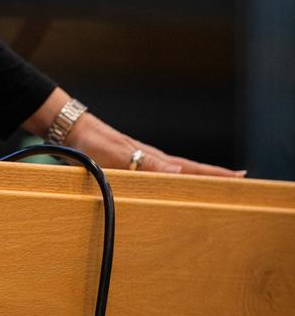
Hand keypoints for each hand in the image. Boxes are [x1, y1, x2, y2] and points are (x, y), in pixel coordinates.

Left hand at [65, 111, 245, 176]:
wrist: (73, 130)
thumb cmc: (93, 143)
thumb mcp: (119, 155)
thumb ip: (147, 164)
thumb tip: (179, 171)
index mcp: (153, 158)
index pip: (191, 168)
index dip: (215, 174)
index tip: (241, 178)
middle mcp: (152, 159)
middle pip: (190, 169)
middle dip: (214, 177)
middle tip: (239, 182)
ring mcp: (144, 161)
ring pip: (177, 172)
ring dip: (197, 179)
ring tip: (216, 186)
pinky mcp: (132, 164)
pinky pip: (161, 175)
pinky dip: (176, 179)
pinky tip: (178, 184)